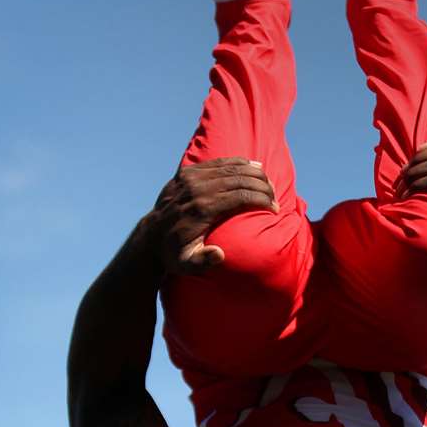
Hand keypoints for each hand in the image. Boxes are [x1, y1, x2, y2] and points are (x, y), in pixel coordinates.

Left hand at [150, 158, 278, 274]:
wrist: (150, 237)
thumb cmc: (173, 254)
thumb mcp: (186, 264)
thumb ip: (203, 261)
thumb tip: (220, 253)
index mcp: (202, 209)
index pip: (241, 196)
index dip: (262, 200)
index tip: (275, 208)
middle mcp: (197, 189)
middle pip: (240, 179)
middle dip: (263, 186)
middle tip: (276, 196)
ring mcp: (191, 178)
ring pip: (231, 167)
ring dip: (254, 173)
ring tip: (269, 183)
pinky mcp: (186, 172)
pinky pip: (218, 163)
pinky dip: (238, 163)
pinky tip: (253, 167)